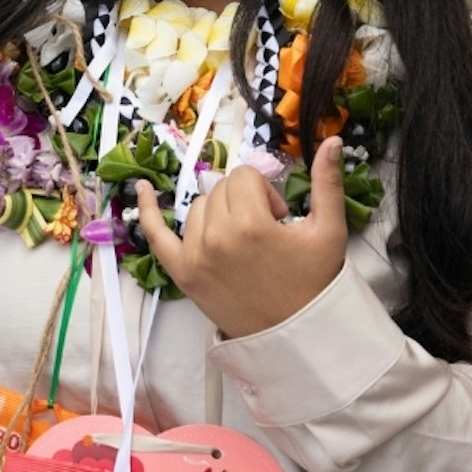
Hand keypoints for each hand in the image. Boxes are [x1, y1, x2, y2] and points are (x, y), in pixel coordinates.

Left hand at [133, 136, 347, 339]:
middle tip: (267, 231)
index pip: (244, 178)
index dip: (265, 192)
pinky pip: (155, 233)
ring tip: (244, 241)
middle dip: (244, 201)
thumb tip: (330, 138)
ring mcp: (193, 255)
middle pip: (221, 190)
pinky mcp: (180, 272)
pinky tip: (141, 188)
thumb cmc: (315, 281)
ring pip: (198, 207)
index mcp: (250, 224)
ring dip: (219, 214)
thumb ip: (328, 182)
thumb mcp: (329, 230)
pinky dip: (146, 210)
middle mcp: (215, 237)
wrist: (297, 333)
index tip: (279, 217)